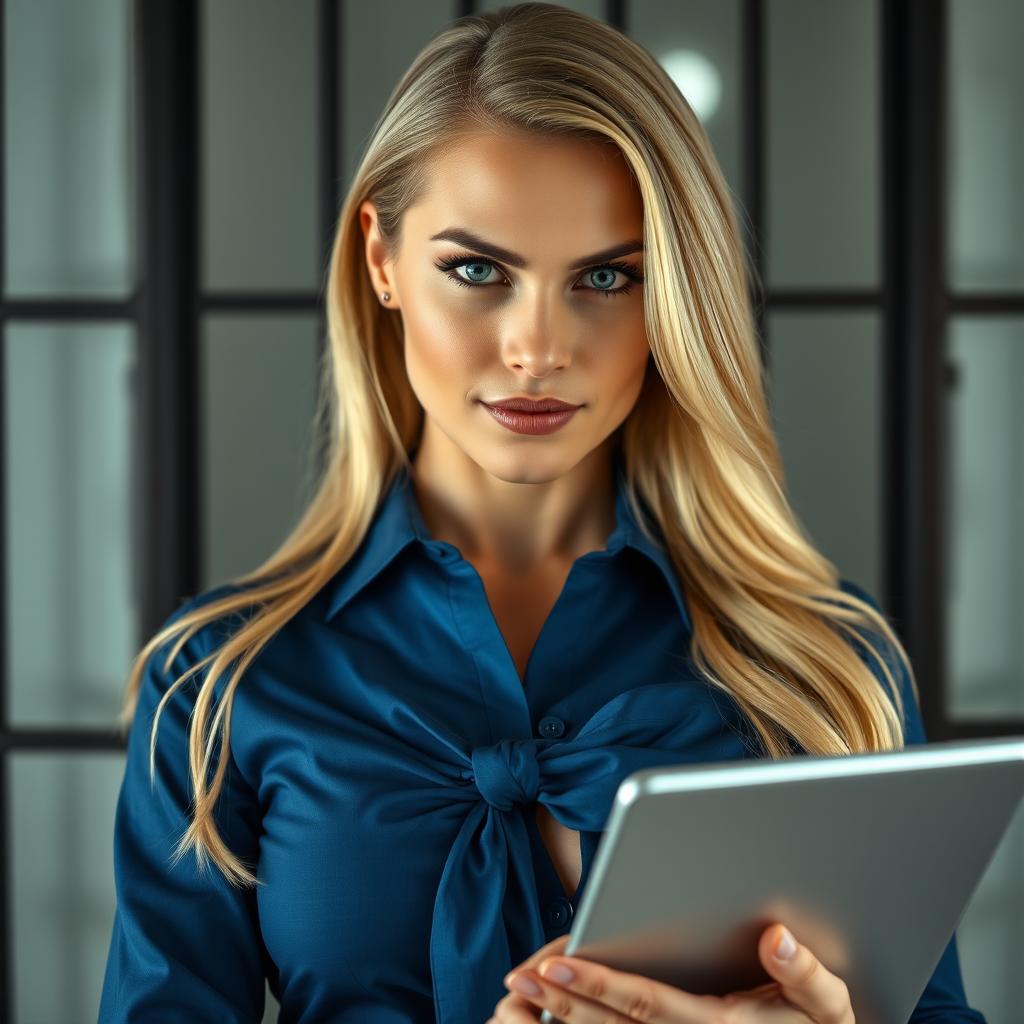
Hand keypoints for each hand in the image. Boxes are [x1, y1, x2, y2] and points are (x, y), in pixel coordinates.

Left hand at [487, 922, 854, 1022]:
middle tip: (516, 978)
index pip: (644, 1001)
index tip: (557, 962)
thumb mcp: (828, 1006)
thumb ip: (804, 973)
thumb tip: (776, 936)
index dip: (598, 980)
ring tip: (523, 993)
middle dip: (562, 999)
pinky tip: (558, 1015)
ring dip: (562, 1016)